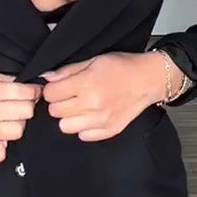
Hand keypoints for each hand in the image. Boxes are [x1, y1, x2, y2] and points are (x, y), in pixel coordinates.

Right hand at [0, 68, 41, 163]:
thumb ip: (8, 80)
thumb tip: (30, 87)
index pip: (26, 94)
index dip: (33, 91)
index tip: (32, 91)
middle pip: (26, 113)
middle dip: (26, 106)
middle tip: (19, 103)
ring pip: (17, 132)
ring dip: (17, 124)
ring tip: (9, 118)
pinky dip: (0, 150)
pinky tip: (0, 140)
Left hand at [40, 51, 179, 140]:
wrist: (148, 80)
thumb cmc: (122, 67)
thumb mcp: (93, 60)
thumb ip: (68, 71)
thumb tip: (47, 78)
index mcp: (86, 84)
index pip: (50, 94)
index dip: (51, 90)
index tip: (57, 88)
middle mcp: (92, 104)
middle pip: (55, 111)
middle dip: (58, 103)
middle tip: (69, 97)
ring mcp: (101, 120)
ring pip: (65, 127)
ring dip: (69, 117)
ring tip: (79, 108)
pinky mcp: (109, 131)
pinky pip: (83, 136)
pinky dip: (83, 128)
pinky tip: (90, 116)